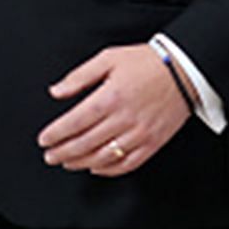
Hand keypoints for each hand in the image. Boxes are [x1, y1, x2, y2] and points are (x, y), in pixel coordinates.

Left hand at [38, 44, 192, 177]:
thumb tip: (56, 91)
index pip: (74, 122)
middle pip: (84, 144)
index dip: (55, 134)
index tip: (44, 139)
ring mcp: (138, 134)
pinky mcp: (152, 143)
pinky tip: (96, 167)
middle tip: (49, 155)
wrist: (184, 71)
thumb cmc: (147, 63)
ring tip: (67, 162)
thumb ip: (80, 76)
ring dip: (80, 163)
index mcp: (110, 97)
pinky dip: (108, 170)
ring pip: (102, 158)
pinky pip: (126, 164)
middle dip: (62, 152)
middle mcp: (123, 119)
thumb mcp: (109, 58)